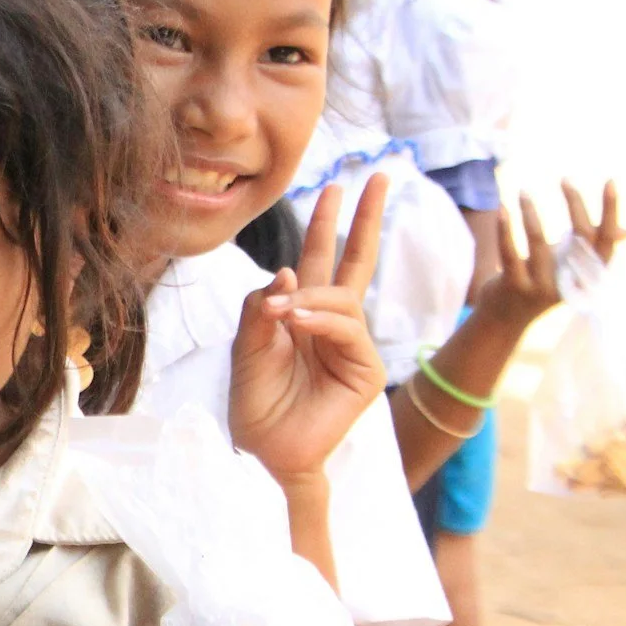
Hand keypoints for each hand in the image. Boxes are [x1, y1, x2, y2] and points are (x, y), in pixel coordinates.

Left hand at [228, 175, 387, 489]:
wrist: (262, 450)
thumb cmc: (254, 402)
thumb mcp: (246, 345)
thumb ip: (262, 306)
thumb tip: (290, 271)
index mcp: (303, 313)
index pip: (321, 259)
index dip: (328, 223)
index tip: (335, 187)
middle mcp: (331, 324)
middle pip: (355, 261)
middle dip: (366, 219)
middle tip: (378, 176)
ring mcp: (352, 345)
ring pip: (343, 299)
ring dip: (312, 300)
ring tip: (282, 316)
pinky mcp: (365, 370)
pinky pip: (348, 330)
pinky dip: (322, 322)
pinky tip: (299, 324)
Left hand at [471, 180, 623, 333]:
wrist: (504, 320)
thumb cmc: (542, 283)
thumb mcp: (569, 266)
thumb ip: (591, 248)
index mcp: (587, 274)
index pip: (606, 241)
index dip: (611, 212)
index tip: (610, 181)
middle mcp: (569, 283)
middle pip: (580, 239)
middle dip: (576, 206)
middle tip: (565, 179)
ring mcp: (541, 287)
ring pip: (538, 243)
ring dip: (530, 213)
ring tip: (523, 191)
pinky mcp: (514, 288)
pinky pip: (510, 254)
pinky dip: (505, 230)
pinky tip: (502, 209)